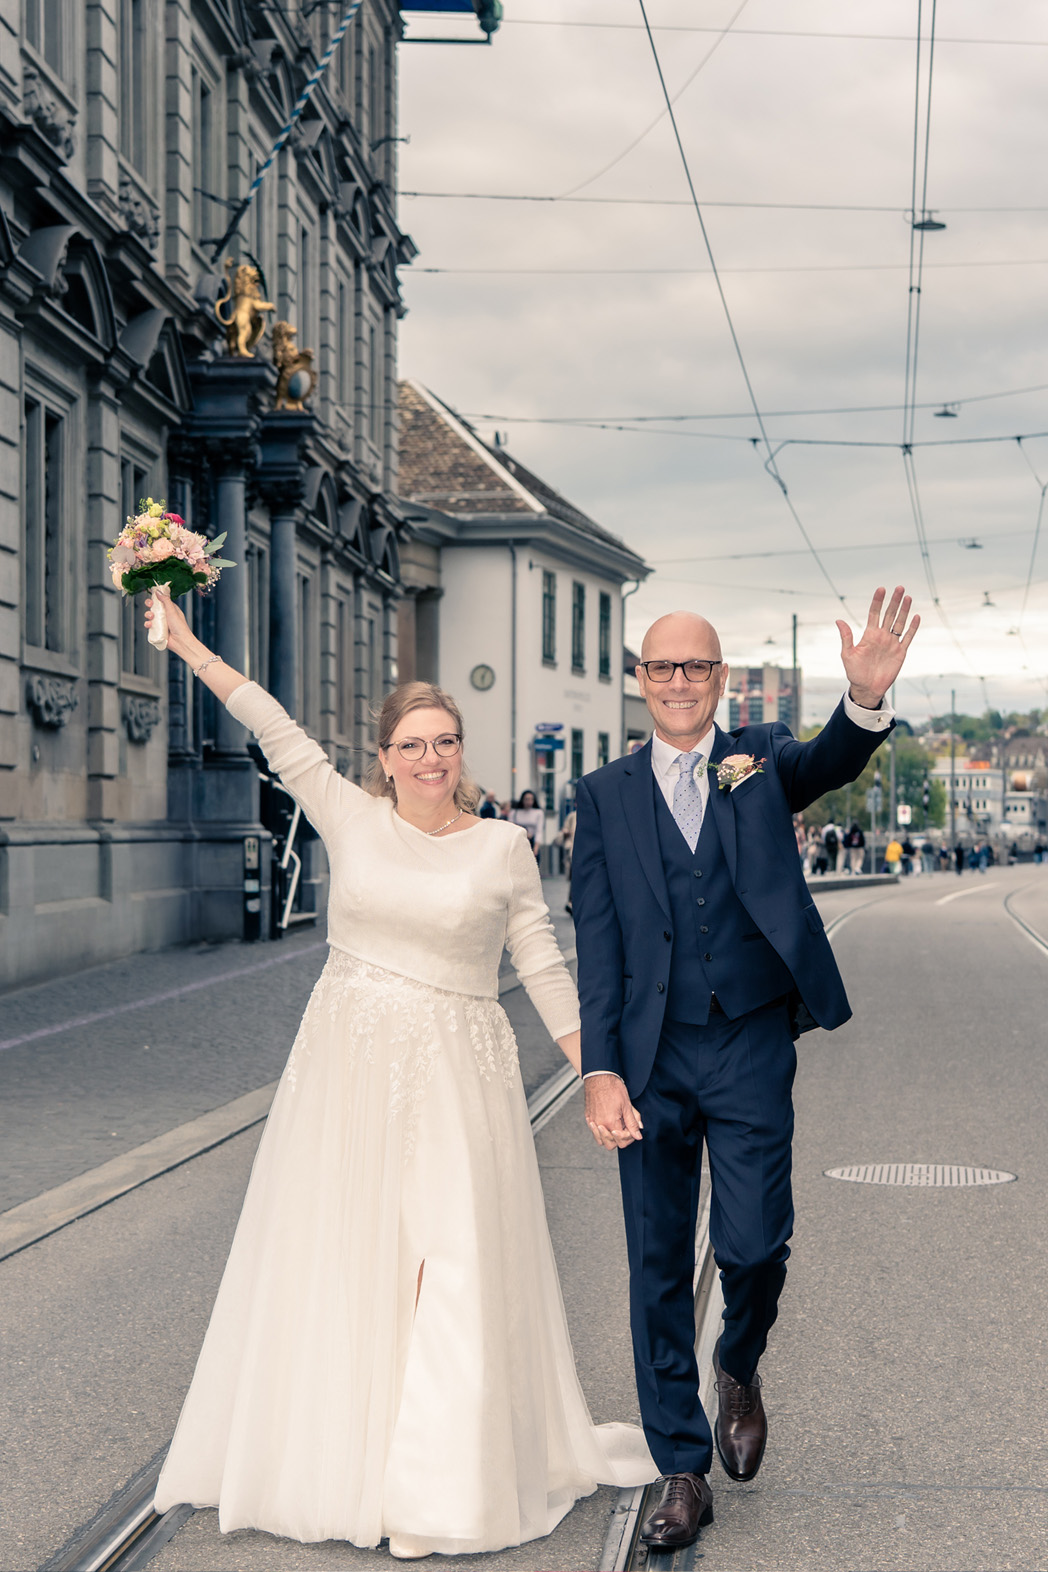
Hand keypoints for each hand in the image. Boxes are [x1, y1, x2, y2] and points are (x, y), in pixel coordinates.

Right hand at [145, 592, 190, 656]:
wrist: (180, 642)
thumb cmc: (180, 627)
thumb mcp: (173, 610)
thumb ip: (165, 600)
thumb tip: (158, 592)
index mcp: (171, 609)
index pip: (161, 601)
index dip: (156, 598)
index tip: (151, 595)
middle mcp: (165, 615)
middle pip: (154, 607)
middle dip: (150, 605)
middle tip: (149, 605)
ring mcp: (161, 623)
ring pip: (150, 616)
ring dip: (148, 615)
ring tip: (151, 617)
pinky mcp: (157, 630)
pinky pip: (149, 625)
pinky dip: (147, 624)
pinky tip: (149, 625)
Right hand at [584, 1073, 642, 1150]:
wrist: (599, 1076)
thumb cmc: (613, 1087)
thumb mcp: (627, 1105)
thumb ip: (632, 1123)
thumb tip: (637, 1135)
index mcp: (610, 1123)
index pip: (621, 1142)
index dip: (629, 1137)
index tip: (631, 1129)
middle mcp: (599, 1125)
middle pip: (609, 1145)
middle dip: (619, 1139)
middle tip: (624, 1129)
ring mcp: (592, 1121)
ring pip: (600, 1140)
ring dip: (608, 1137)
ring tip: (615, 1126)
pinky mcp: (588, 1116)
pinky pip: (593, 1130)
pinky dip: (600, 1130)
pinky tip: (606, 1122)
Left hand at [836, 586, 919, 707]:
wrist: (867, 688)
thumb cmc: (855, 672)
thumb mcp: (847, 654)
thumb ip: (846, 637)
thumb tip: (838, 620)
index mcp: (869, 635)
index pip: (874, 613)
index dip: (878, 601)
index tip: (881, 589)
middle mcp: (882, 636)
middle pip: (890, 614)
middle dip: (894, 601)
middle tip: (900, 587)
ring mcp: (892, 643)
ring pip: (900, 623)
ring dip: (904, 610)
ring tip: (908, 597)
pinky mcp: (900, 652)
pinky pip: (908, 638)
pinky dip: (912, 628)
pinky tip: (916, 616)